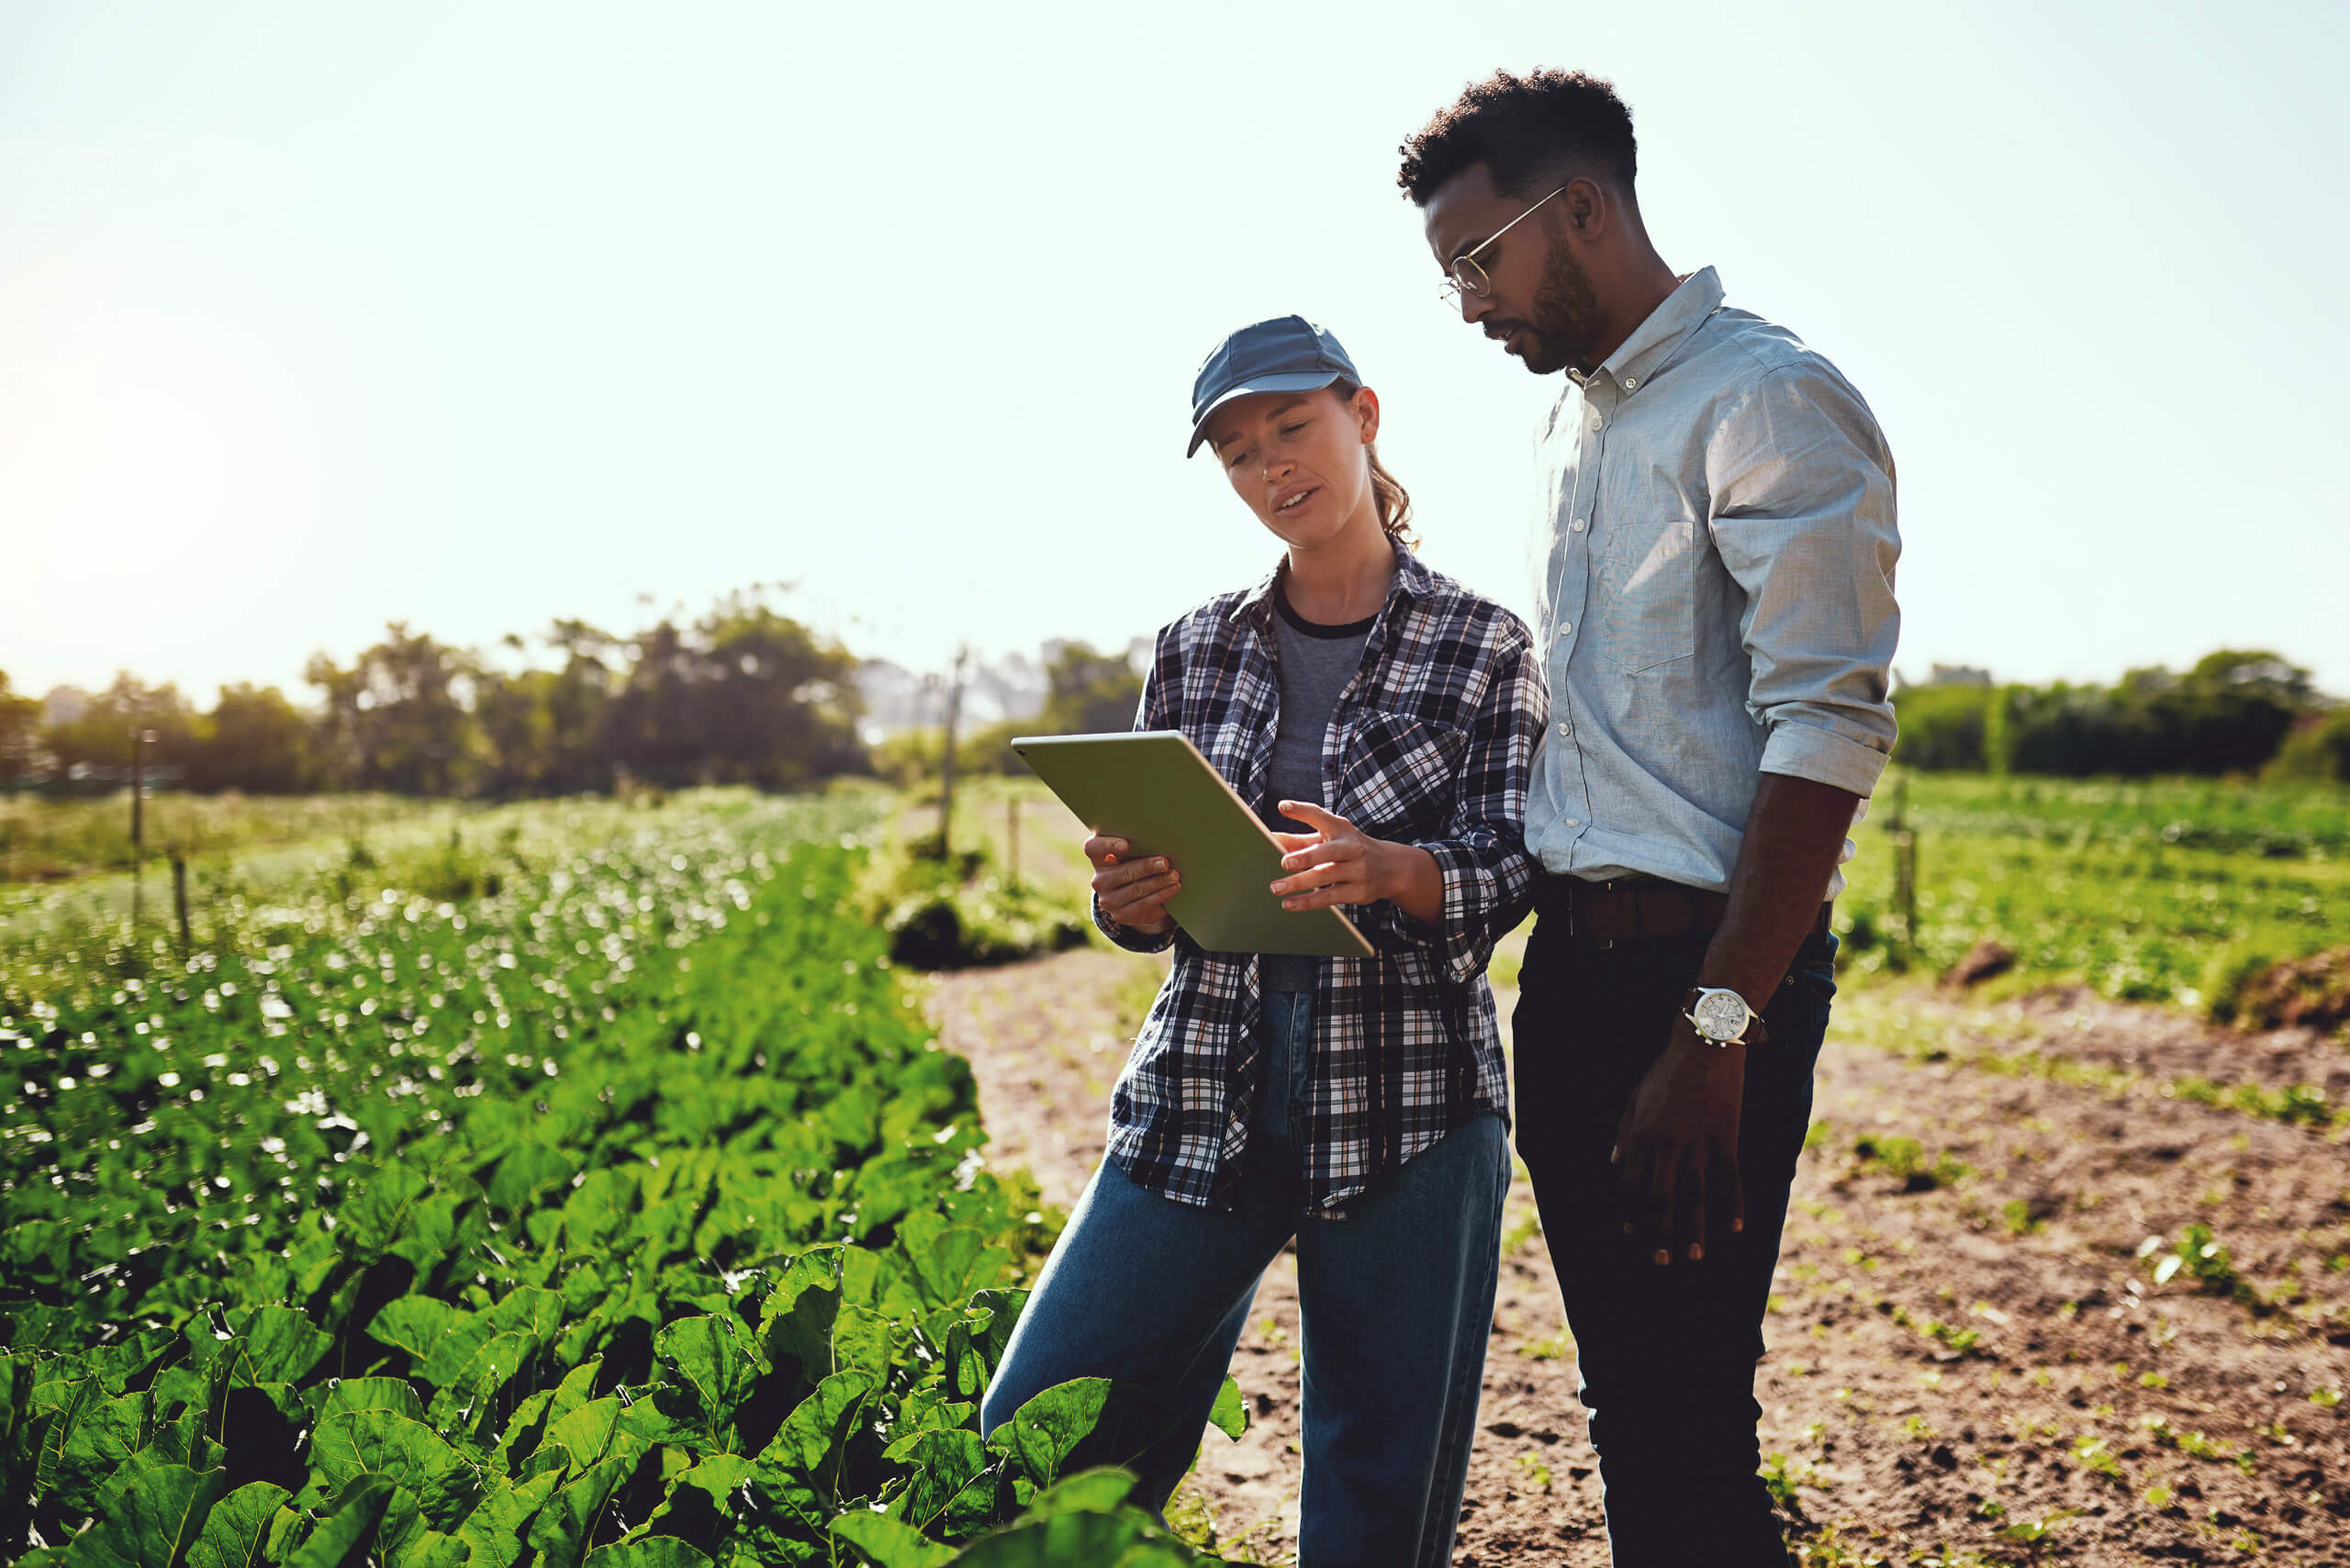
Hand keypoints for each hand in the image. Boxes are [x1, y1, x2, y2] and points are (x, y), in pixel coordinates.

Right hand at [1085, 834, 1178, 934]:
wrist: (1135, 894)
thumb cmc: (1136, 863)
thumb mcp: (1133, 853)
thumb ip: (1138, 845)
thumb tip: (1162, 839)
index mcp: (1098, 857)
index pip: (1093, 848)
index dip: (1108, 845)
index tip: (1126, 845)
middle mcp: (1099, 880)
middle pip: (1122, 872)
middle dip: (1145, 867)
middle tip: (1165, 863)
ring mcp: (1108, 900)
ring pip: (1135, 889)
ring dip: (1158, 882)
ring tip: (1174, 876)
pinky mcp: (1121, 915)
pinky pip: (1143, 905)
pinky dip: (1161, 895)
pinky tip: (1173, 888)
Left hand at [1269, 802, 1444, 923]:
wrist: (1391, 869)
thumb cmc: (1349, 850)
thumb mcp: (1329, 839)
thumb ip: (1299, 839)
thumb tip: (1269, 838)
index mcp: (1341, 829)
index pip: (1321, 816)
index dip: (1302, 811)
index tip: (1283, 806)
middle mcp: (1351, 847)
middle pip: (1328, 851)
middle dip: (1306, 856)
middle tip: (1284, 862)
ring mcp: (1357, 870)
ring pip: (1327, 876)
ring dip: (1301, 882)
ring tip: (1276, 888)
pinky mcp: (1357, 892)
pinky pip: (1330, 897)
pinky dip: (1309, 901)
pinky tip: (1289, 903)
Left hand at [1610, 1014, 1745, 1265]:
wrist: (1705, 1044)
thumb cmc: (1667, 1072)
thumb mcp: (1635, 1099)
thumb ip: (1624, 1134)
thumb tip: (1614, 1165)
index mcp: (1641, 1137)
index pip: (1631, 1187)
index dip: (1631, 1214)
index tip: (1632, 1235)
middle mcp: (1668, 1147)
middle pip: (1660, 1200)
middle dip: (1658, 1233)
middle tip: (1661, 1261)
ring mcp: (1698, 1144)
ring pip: (1695, 1197)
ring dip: (1694, 1230)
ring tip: (1694, 1256)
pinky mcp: (1725, 1138)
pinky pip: (1730, 1179)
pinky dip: (1734, 1205)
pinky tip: (1735, 1227)